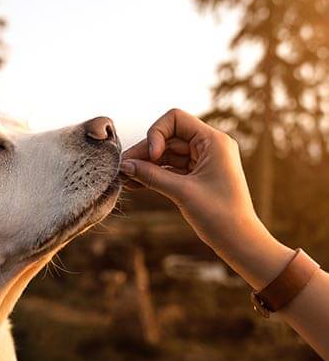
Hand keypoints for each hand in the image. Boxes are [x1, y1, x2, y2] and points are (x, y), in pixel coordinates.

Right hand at [121, 108, 292, 287]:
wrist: (238, 241)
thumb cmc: (218, 215)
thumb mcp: (182, 192)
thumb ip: (151, 176)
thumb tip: (124, 165)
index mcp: (213, 141)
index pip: (176, 119)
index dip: (157, 134)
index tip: (152, 157)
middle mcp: (209, 146)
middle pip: (167, 138)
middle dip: (145, 153)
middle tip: (122, 168)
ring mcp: (202, 161)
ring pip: (166, 155)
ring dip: (146, 165)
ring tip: (124, 178)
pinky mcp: (197, 176)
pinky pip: (170, 169)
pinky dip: (154, 175)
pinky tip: (135, 183)